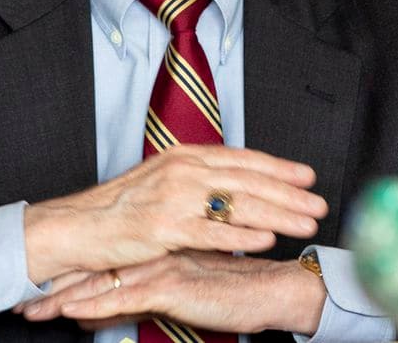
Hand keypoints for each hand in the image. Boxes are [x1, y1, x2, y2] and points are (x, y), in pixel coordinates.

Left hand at [22, 252, 326, 336]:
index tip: (41, 289)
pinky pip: (123, 299)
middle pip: (95, 269)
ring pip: (101, 282)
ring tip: (30, 313)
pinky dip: (94, 307)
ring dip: (63, 298)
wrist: (276, 292)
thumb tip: (121, 307)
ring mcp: (161, 266)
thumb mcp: (193, 290)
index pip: (108, 261)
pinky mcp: (171, 285)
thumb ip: (159, 290)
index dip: (73, 274)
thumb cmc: (241, 291)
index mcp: (159, 248)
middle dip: (56, 287)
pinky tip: (70, 316)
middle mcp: (155, 253)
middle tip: (21, 304)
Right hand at [23, 144, 326, 282]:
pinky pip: (211, 233)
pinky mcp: (164, 228)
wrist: (77, 226)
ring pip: (237, 205)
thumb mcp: (162, 182)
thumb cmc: (120, 209)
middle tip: (320, 203)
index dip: (278, 166)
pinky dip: (241, 237)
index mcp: (184, 156)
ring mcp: (173, 198)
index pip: (241, 159)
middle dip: (289, 193)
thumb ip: (198, 181)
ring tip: (306, 224)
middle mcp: (182, 170)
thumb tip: (234, 188)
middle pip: (248, 180)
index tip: (308, 175)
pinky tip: (265, 241)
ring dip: (278, 214)